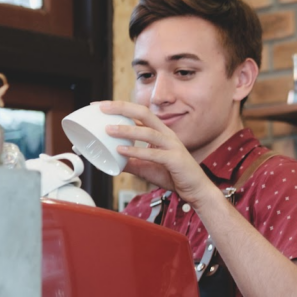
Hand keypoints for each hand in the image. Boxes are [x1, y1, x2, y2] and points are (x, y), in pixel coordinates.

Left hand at [96, 101, 212, 204]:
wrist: (196, 190)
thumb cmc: (174, 176)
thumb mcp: (146, 167)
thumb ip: (130, 161)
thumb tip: (111, 159)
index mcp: (160, 132)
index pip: (138, 114)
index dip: (120, 107)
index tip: (100, 106)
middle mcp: (167, 135)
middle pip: (144, 113)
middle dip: (122, 108)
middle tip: (102, 108)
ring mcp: (172, 146)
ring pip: (148, 132)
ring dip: (127, 130)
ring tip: (109, 129)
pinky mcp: (175, 159)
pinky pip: (154, 153)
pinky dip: (137, 151)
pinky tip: (122, 150)